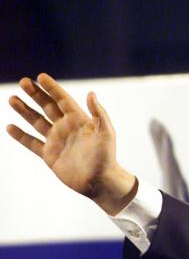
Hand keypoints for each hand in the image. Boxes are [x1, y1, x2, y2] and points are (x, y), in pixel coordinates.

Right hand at [7, 73, 135, 214]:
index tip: (40, 76)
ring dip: (25, 110)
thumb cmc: (106, 157)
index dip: (52, 88)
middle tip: (23, 82)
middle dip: (35, 94)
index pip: (63, 100)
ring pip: (37, 121)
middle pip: (47, 107)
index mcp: (79, 120)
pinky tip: (10, 127)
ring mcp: (56, 140)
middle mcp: (66, 128)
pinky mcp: (49, 155)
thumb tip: (91, 93)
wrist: (100, 182)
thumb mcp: (106, 133)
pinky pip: (32, 143)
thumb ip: (99, 114)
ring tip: (12, 99)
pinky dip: (21, 136)